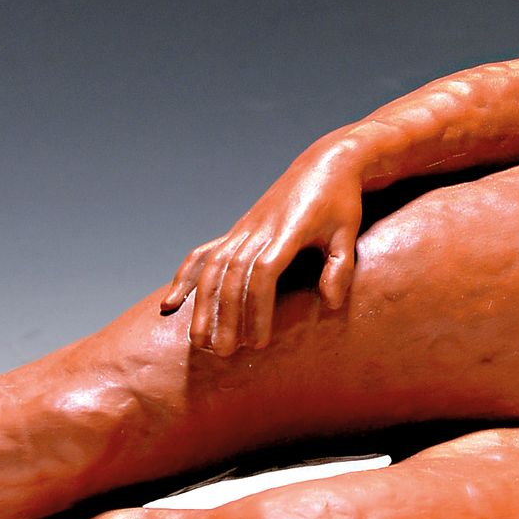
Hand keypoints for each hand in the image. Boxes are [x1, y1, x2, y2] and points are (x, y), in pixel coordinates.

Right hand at [161, 136, 367, 355]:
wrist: (323, 164)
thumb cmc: (340, 202)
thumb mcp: (347, 232)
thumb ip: (339, 267)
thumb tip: (330, 304)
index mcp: (287, 230)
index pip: (264, 273)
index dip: (257, 309)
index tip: (258, 342)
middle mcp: (258, 229)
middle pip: (232, 275)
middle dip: (224, 315)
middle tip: (223, 353)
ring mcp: (243, 229)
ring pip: (213, 268)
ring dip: (202, 305)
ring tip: (198, 342)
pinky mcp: (237, 230)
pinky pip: (204, 254)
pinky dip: (185, 277)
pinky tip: (171, 303)